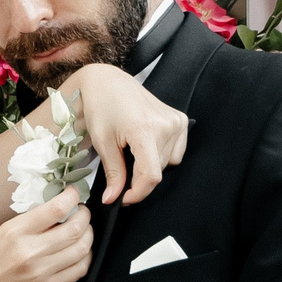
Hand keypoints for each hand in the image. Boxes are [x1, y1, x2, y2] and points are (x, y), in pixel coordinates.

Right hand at [0, 191, 90, 281]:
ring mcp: (40, 272)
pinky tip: (79, 254)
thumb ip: (28, 224)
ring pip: (82, 249)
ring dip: (88, 237)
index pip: (56, 208)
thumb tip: (56, 212)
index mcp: (14, 232)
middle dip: (85, 216)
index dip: (73, 196)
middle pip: (75, 228)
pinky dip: (84, 259)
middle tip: (82, 212)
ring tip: (83, 232)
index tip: (74, 193)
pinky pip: (78, 271)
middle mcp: (29, 251)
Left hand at [58, 63, 189, 205]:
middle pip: (158, 170)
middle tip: (120, 164)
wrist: (108, 83)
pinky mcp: (180, 120)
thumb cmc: (101, 107)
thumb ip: (113, 173)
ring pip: (167, 163)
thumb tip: (113, 199)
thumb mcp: (103, 142)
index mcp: (145, 129)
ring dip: (149, 164)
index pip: (151, 175)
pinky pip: (175, 151)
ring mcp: (176, 121)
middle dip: (138, 176)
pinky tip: (145, 143)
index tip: (123, 198)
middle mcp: (166, 125)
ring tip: (131, 147)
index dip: (137, 193)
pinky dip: (160, 154)